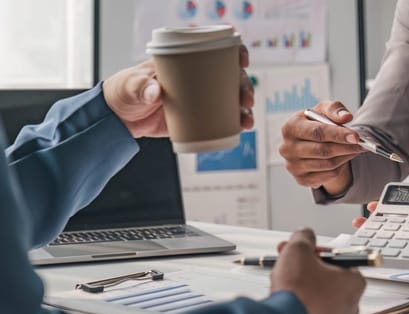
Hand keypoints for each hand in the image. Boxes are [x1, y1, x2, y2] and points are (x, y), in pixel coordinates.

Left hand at [103, 44, 253, 137]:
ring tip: (246, 120)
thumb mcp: (130, 86)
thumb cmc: (124, 92)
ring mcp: (200, 97)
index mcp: (185, 61)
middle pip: (230, 76)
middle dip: (244, 86)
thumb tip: (155, 92)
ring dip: (244, 108)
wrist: (119, 118)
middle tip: (246, 99)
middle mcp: (198, 77)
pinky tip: (243, 127)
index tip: (241, 60)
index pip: (215, 49)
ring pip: (230, 98)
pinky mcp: (198, 117)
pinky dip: (235, 122)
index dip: (235, 52)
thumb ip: (140, 87)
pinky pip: (222, 118)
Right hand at [271, 228, 365, 313]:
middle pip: (326, 277)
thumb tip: (305, 235)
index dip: (318, 251)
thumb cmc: (299, 294)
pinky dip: (297, 305)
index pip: (339, 259)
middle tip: (290, 262)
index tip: (307, 251)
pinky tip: (284, 300)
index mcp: (354, 282)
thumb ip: (304, 237)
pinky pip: (309, 313)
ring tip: (283, 281)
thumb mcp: (299, 250)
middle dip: (305, 267)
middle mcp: (350, 305)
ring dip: (299, 285)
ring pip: (316, 296)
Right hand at [280, 101, 365, 194]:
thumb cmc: (315, 122)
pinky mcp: (300, 179)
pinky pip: (328, 175)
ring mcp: (292, 166)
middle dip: (346, 147)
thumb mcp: (323, 110)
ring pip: (327, 164)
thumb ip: (335, 110)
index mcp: (290, 127)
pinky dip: (340, 167)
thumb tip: (346, 117)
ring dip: (346, 157)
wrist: (307, 141)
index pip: (317, 132)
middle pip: (323, 151)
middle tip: (363, 144)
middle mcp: (287, 148)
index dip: (338, 135)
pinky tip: (345, 157)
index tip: (356, 136)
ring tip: (356, 149)